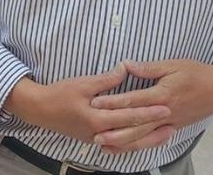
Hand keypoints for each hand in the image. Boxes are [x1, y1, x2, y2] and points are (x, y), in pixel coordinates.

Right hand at [4, 63, 172, 147]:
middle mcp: (99, 133)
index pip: (129, 116)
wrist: (40, 110)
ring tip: (166, 134)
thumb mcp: (83, 83)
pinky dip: (133, 142)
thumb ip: (107, 79)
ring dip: (147, 139)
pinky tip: (144, 139)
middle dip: (153, 127)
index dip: (149, 111)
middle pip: (132, 133)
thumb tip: (126, 68)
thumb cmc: (59, 94)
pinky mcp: (94, 139)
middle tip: (173, 122)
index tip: (166, 107)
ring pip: (127, 143)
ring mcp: (96, 138)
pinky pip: (118, 144)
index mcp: (97, 119)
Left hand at [89, 60, 212, 152]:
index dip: (113, 102)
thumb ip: (148, 68)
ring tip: (104, 145)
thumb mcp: (173, 65)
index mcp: (163, 94)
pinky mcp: (173, 129)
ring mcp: (169, 123)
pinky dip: (138, 146)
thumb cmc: (197, 74)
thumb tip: (125, 64)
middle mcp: (164, 113)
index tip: (96, 103)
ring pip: (143, 137)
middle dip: (114, 129)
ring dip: (122, 143)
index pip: (133, 100)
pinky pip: (152, 141)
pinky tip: (124, 148)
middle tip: (94, 132)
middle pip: (136, 124)